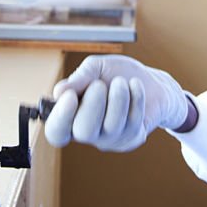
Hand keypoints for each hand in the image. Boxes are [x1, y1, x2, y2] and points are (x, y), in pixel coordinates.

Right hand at [45, 54, 189, 151]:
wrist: (150, 81)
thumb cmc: (117, 74)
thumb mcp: (96, 67)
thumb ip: (79, 77)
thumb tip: (59, 91)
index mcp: (71, 116)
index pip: (56, 131)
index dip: (60, 118)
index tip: (70, 96)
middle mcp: (88, 133)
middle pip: (84, 132)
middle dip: (92, 105)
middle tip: (99, 84)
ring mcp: (111, 139)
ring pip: (111, 127)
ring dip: (117, 98)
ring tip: (121, 81)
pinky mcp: (133, 138)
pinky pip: (132, 122)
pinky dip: (135, 98)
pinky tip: (135, 85)